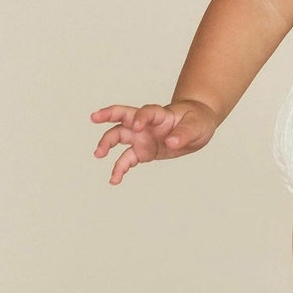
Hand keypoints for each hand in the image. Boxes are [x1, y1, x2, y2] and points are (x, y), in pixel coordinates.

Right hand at [89, 100, 218, 184]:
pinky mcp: (143, 152)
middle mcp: (146, 124)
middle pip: (123, 118)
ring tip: (98, 154)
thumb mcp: (196, 125)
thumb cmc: (197, 119)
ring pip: (119, 137)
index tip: (139, 126)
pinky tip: (114, 179)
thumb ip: (184, 133)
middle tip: (94, 118)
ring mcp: (142, 137)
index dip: (141, 117)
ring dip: (107, 144)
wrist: (198, 127)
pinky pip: (127, 159)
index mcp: (159, 114)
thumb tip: (171, 142)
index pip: (146, 112)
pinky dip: (119, 168)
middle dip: (108, 117)